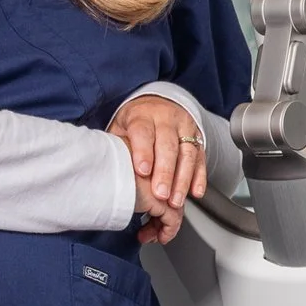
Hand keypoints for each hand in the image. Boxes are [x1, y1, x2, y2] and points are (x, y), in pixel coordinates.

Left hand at [109, 95, 204, 243]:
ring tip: (175, 201)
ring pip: (188, 154)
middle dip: (165, 172)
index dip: (143, 152)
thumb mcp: (121, 127)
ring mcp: (185, 128)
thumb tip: (103, 166)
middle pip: (168, 146)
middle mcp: (167, 120)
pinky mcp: (198, 139)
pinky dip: (199, 177)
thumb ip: (117, 145)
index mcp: (143, 116)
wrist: (160, 104)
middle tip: (160, 195)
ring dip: (183, 180)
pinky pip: (201, 158)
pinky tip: (195, 192)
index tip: (142, 171)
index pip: (143, 133)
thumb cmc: (136, 122)